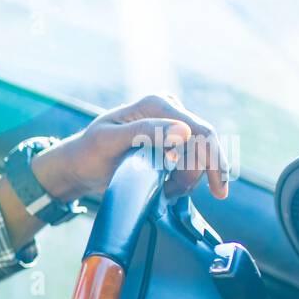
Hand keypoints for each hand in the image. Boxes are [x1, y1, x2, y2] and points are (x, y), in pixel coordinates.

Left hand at [30, 93, 231, 202]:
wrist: (78, 164)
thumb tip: (184, 131)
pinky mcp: (170, 141)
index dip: (214, 160)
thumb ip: (144, 132)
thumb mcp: (109, 141)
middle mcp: (168, 109)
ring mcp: (170, 125)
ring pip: (199, 156)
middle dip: (196, 175)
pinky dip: (182, 179)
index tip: (219, 190)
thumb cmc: (88, 152)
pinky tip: (167, 188)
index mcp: (156, 104)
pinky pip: (190, 161)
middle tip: (174, 194)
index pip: (199, 130)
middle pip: (204, 144)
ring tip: (163, 191)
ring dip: (186, 180)